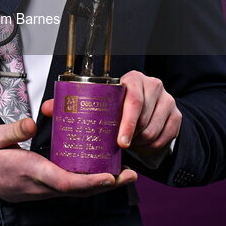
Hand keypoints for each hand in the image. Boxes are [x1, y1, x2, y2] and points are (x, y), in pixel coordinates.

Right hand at [0, 117, 136, 202]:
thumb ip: (12, 131)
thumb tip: (32, 124)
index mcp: (30, 171)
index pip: (64, 181)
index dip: (89, 181)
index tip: (109, 176)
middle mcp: (40, 184)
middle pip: (79, 190)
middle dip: (106, 184)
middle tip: (129, 174)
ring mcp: (43, 188)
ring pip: (77, 190)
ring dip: (101, 184)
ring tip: (122, 172)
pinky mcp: (44, 186)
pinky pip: (70, 187)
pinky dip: (88, 181)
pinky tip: (99, 171)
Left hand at [40, 73, 179, 157]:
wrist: (146, 108)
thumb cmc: (117, 104)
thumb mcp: (99, 101)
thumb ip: (74, 104)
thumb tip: (49, 109)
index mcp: (133, 79)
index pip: (132, 99)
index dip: (126, 122)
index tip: (120, 142)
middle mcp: (153, 85)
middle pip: (144, 117)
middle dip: (132, 135)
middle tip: (121, 145)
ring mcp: (168, 100)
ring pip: (154, 130)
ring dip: (141, 142)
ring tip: (130, 143)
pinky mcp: (177, 116)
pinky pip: (166, 137)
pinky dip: (153, 146)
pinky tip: (142, 144)